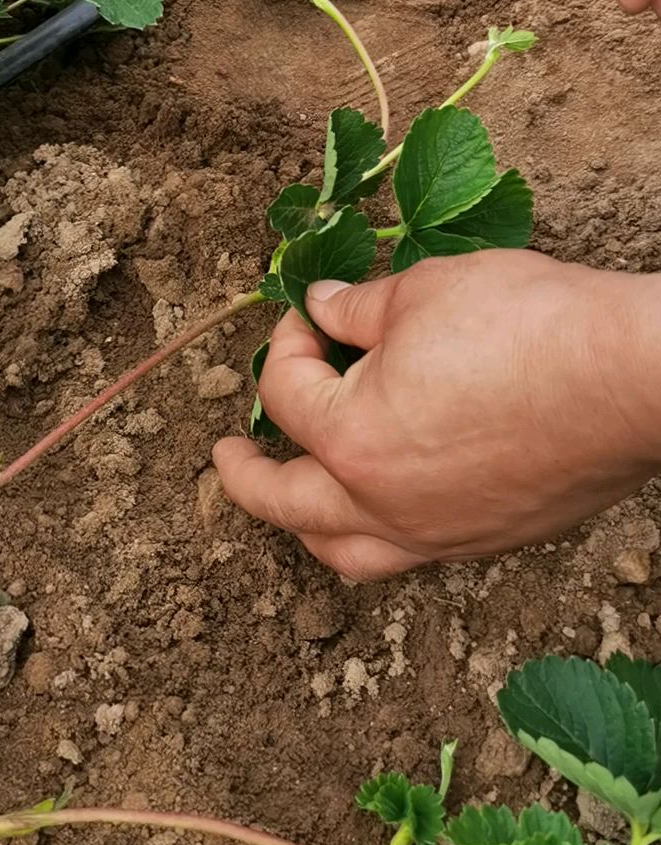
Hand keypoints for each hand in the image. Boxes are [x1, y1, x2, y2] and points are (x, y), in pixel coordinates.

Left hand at [214, 252, 660, 578]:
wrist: (629, 378)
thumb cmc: (526, 325)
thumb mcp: (423, 291)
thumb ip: (355, 308)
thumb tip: (321, 306)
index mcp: (351, 440)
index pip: (286, 395)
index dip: (287, 341)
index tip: (307, 314)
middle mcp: (384, 505)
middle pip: (285, 505)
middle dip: (243, 476)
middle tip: (223, 457)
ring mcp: (437, 534)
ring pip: (346, 553)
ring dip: (307, 524)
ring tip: (295, 501)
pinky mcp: (487, 540)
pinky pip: (408, 552)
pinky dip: (376, 529)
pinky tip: (387, 495)